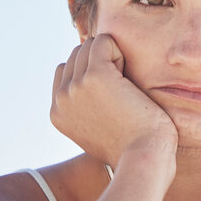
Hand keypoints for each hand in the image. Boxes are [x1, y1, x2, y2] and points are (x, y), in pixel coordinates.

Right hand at [50, 33, 177, 169]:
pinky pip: (104, 41)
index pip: (65, 70)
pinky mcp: (94, 76)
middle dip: (102, 64)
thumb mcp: (98, 131)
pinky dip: (120, 53)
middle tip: (121, 95)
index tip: (109, 98)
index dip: (90, 73)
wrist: (143, 159)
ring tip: (124, 89)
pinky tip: (128, 80)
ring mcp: (74, 86)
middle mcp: (61, 99)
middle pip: (77, 55)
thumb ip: (86, 108)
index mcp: (57, 113)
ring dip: (112, 59)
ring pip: (89, 45)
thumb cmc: (132, 148)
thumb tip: (89, 84)